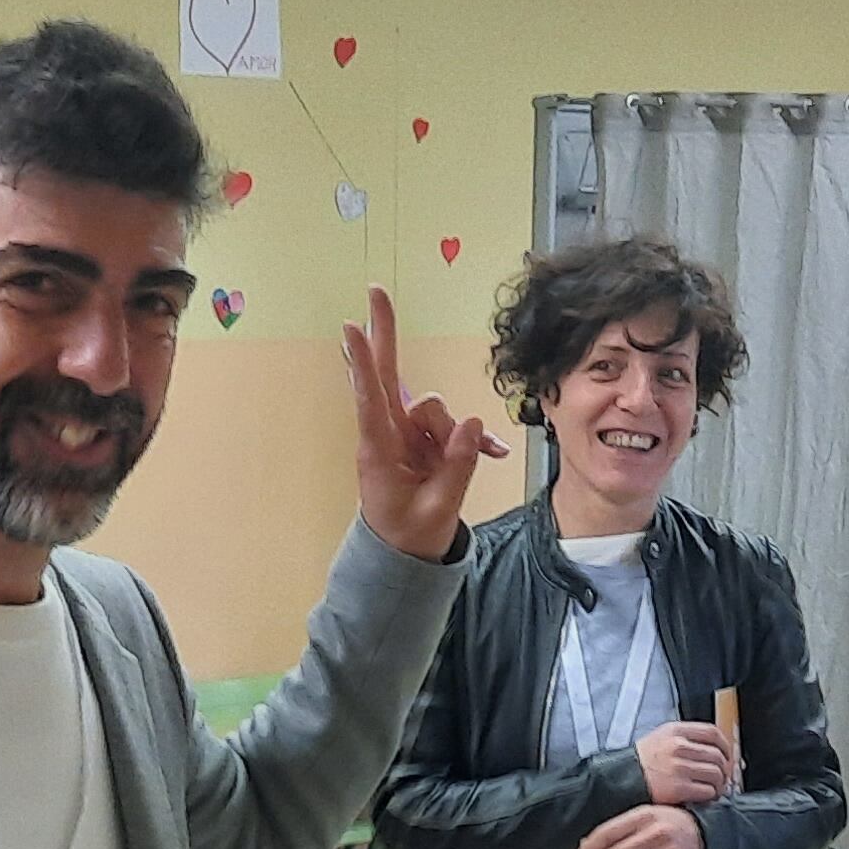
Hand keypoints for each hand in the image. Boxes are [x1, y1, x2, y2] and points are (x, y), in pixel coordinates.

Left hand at [341, 287, 507, 561]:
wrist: (404, 558)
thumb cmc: (411, 536)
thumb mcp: (439, 508)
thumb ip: (456, 466)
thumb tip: (472, 424)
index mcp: (378, 452)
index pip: (370, 400)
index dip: (362, 365)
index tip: (351, 328)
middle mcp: (388, 434)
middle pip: (388, 375)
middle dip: (384, 332)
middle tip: (375, 290)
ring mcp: (407, 435)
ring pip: (436, 410)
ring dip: (452, 435)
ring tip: (452, 472)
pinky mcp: (425, 441)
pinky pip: (454, 429)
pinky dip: (473, 442)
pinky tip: (497, 455)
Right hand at [631, 721, 733, 805]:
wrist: (617, 782)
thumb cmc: (638, 765)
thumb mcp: (659, 739)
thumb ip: (683, 740)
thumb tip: (711, 750)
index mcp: (675, 731)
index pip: (712, 733)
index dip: (725, 746)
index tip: (727, 756)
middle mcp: (678, 746)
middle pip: (717, 755)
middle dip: (724, 770)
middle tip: (722, 779)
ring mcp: (678, 767)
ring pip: (716, 774)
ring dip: (719, 785)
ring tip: (713, 790)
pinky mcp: (677, 788)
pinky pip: (707, 791)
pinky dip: (710, 796)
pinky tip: (705, 798)